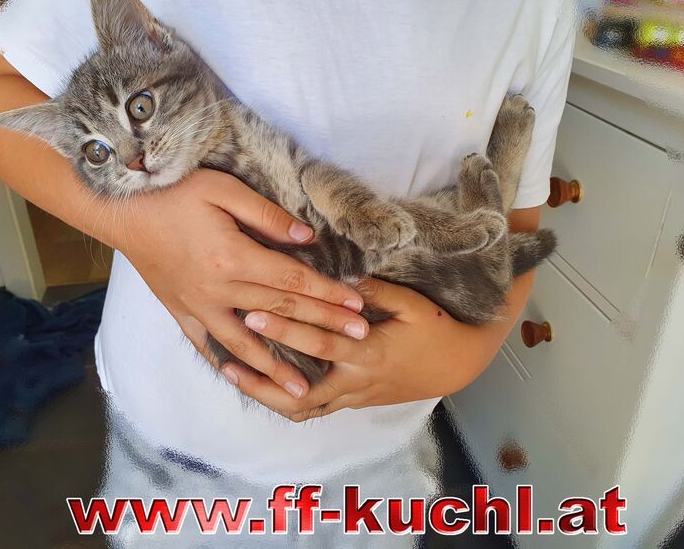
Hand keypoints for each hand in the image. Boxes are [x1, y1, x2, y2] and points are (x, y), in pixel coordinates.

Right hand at [116, 169, 368, 398]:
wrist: (118, 207)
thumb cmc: (173, 192)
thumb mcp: (223, 190)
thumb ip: (267, 216)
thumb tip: (306, 238)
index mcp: (233, 258)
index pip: (293, 282)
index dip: (329, 294)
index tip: (357, 307)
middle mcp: (218, 290)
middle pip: (280, 313)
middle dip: (322, 327)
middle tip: (356, 342)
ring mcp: (197, 306)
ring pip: (245, 344)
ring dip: (278, 367)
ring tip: (304, 392)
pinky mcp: (178, 311)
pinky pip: (207, 345)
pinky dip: (229, 365)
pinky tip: (245, 379)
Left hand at [218, 277, 502, 420]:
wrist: (457, 365)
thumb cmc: (436, 328)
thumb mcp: (412, 304)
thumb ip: (374, 290)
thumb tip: (337, 275)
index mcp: (370, 354)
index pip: (320, 344)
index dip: (286, 331)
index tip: (254, 315)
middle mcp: (356, 382)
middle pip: (300, 394)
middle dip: (261, 377)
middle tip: (226, 355)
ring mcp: (353, 396)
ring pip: (302, 409)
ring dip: (266, 394)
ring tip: (232, 372)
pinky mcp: (352, 401)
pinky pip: (312, 408)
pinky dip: (284, 398)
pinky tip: (260, 380)